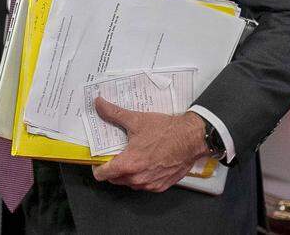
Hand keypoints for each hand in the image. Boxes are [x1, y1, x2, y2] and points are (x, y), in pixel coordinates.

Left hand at [91, 98, 207, 192]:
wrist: (191, 138)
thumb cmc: (166, 131)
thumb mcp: (137, 120)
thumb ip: (114, 113)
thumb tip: (99, 104)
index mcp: (129, 163)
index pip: (103, 175)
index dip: (98, 167)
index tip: (98, 160)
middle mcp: (138, 178)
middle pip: (115, 179)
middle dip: (113, 169)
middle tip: (116, 155)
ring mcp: (150, 184)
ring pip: (130, 183)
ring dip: (127, 174)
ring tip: (131, 157)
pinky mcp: (161, 186)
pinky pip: (144, 185)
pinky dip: (141, 177)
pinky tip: (145, 163)